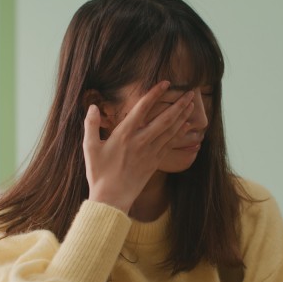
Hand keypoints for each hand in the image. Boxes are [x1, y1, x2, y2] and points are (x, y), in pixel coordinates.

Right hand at [82, 81, 194, 212]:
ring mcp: (150, 152)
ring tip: (192, 104)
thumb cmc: (98, 173)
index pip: (143, 108)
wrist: (111, 198)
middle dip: (179, 104)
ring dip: (183, 116)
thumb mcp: (89, 148)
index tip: (166, 83)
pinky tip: (187, 125)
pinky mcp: (155, 162)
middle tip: (191, 93)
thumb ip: (91, 125)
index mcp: (124, 134)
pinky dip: (180, 133)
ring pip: (171, 130)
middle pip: (165, 118)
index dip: (155, 93)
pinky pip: (171, 144)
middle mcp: (141, 141)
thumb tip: (92, 106)